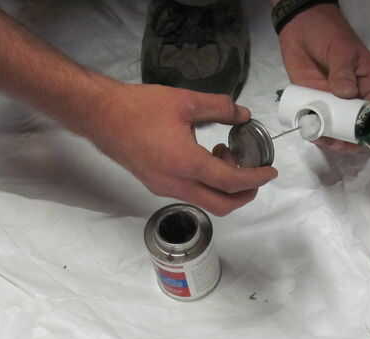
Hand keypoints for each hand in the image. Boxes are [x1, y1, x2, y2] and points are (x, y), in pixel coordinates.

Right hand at [88, 83, 277, 215]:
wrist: (100, 116)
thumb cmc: (139, 107)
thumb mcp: (185, 101)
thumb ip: (220, 108)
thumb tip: (243, 114)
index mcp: (186, 164)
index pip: (231, 182)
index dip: (255, 179)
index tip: (270, 172)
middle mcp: (177, 185)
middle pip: (222, 205)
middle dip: (245, 195)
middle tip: (255, 174)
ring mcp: (164, 189)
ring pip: (206, 201)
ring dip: (224, 188)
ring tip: (226, 155)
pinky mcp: (156, 185)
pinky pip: (191, 194)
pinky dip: (207, 184)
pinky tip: (205, 157)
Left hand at [278, 4, 369, 151]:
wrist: (300, 25)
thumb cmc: (328, 33)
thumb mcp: (341, 50)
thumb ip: (343, 72)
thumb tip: (346, 94)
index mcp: (368, 83)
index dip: (367, 128)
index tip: (356, 139)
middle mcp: (353, 97)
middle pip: (354, 126)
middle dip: (347, 139)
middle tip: (335, 144)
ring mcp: (333, 101)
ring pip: (336, 128)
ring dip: (330, 138)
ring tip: (321, 139)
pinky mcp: (315, 102)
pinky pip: (317, 121)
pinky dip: (314, 130)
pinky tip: (310, 132)